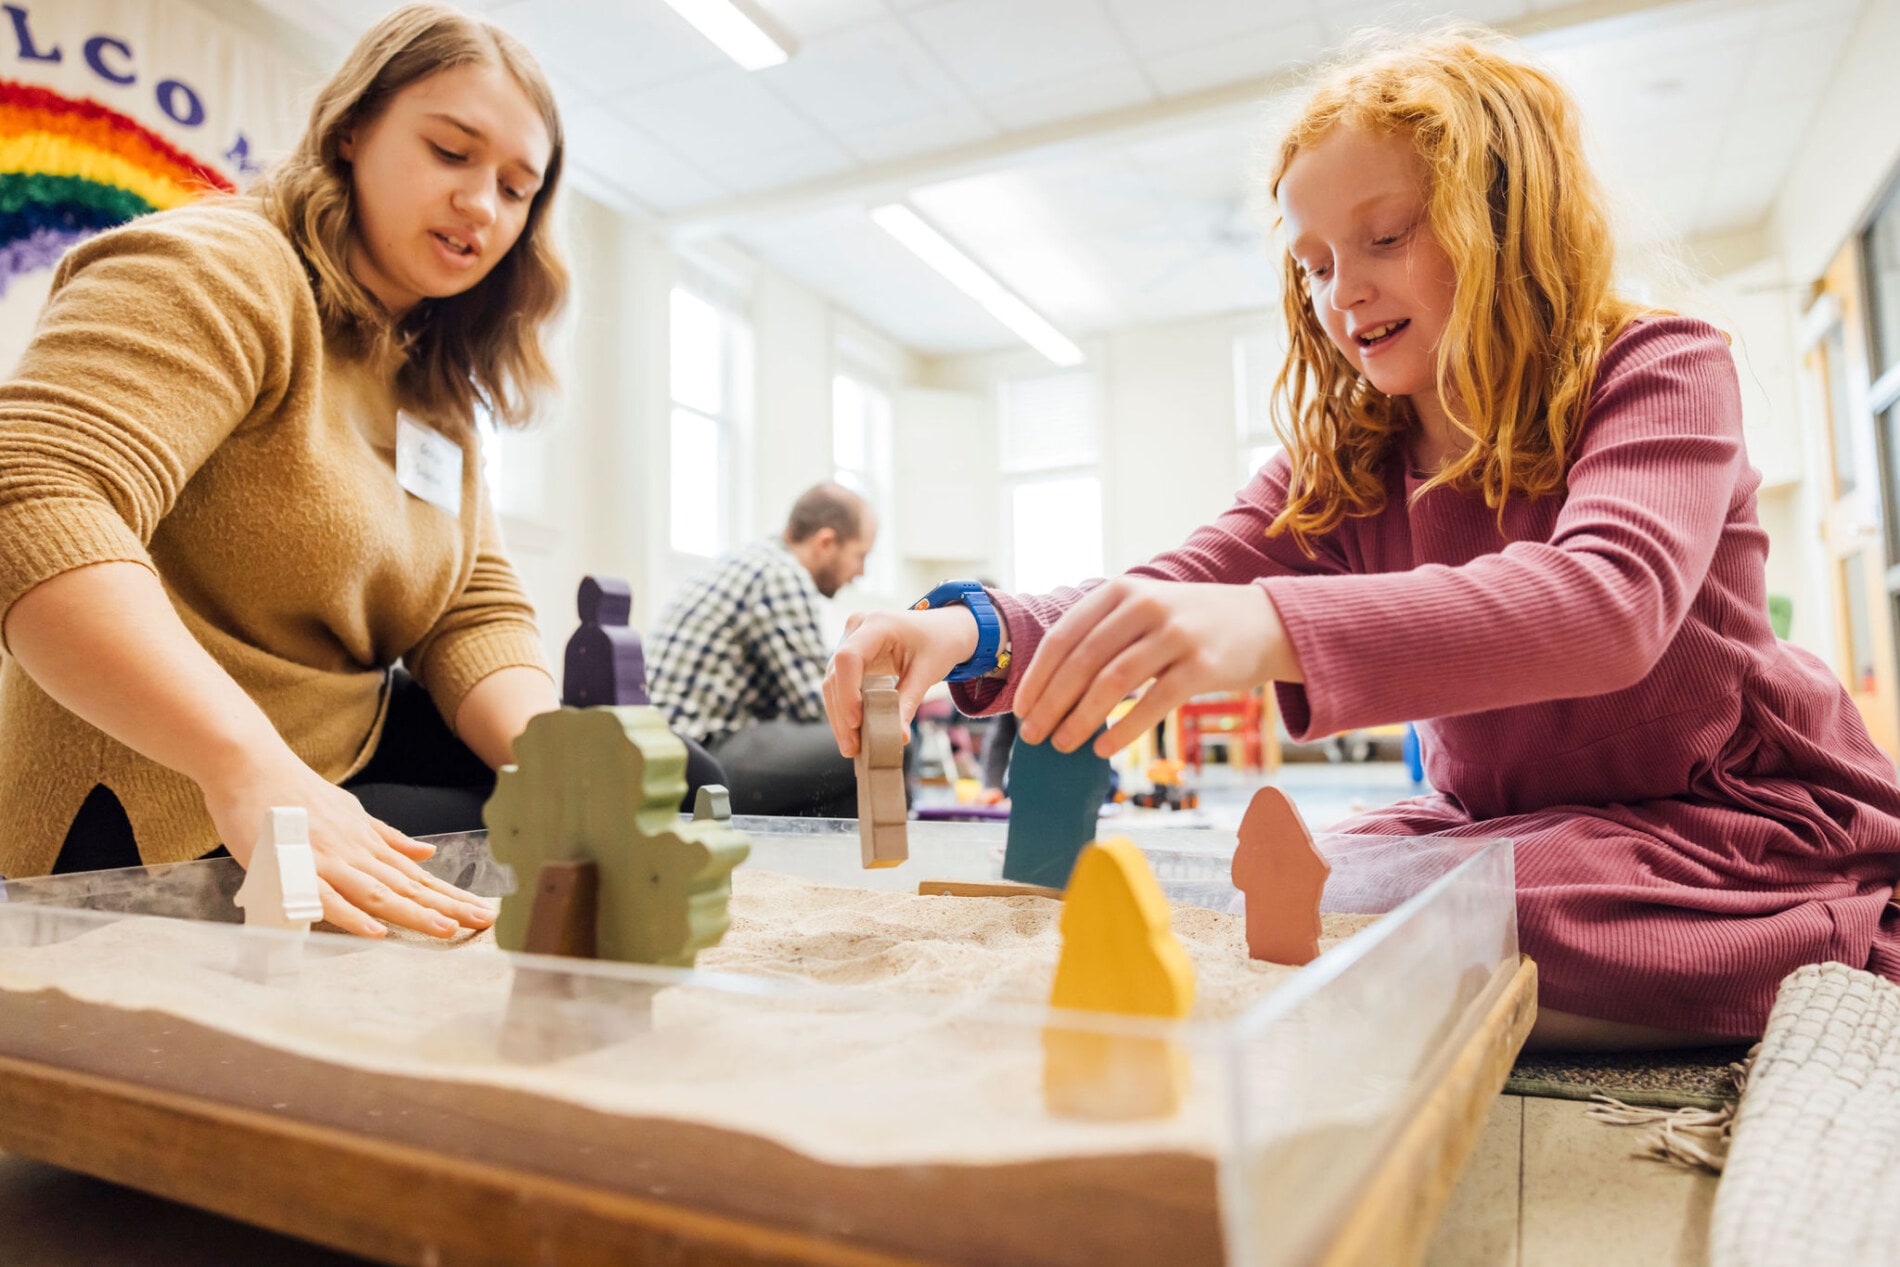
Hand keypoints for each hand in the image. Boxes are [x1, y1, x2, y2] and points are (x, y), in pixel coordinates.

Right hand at [203, 751, 495, 938]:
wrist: (250, 766)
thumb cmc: (295, 792)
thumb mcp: (351, 813)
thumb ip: (386, 838)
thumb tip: (426, 854)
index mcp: (368, 844)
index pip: (417, 877)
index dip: (450, 895)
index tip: (481, 910)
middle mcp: (355, 853)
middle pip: (407, 887)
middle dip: (446, 906)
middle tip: (483, 921)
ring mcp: (327, 860)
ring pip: (376, 892)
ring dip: (412, 912)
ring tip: (446, 929)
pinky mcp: (294, 867)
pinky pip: (325, 898)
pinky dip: (350, 915)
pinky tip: (376, 931)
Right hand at [823, 606, 979, 757]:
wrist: (942, 629)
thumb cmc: (938, 644)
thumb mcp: (928, 672)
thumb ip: (909, 702)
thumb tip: (899, 738)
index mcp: (878, 624)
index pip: (849, 658)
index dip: (848, 692)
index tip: (857, 722)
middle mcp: (857, 628)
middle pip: (836, 674)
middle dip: (842, 713)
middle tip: (852, 747)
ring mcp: (850, 640)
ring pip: (832, 682)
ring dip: (839, 716)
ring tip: (851, 747)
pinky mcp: (850, 655)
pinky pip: (840, 684)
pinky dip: (844, 709)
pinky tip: (851, 734)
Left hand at [1013, 579, 1299, 757]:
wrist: (1266, 622)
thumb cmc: (1192, 625)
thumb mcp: (1145, 611)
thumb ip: (1103, 636)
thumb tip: (1050, 689)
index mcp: (1121, 591)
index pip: (1064, 636)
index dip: (1038, 676)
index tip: (1021, 709)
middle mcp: (1146, 606)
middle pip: (1082, 661)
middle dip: (1051, 703)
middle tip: (1034, 736)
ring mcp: (1175, 634)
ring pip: (1113, 683)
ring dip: (1080, 719)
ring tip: (1063, 745)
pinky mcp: (1202, 666)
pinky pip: (1152, 703)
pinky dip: (1122, 729)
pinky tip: (1104, 748)